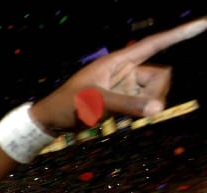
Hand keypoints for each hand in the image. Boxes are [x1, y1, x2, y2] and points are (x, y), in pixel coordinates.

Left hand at [32, 17, 206, 131]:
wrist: (51, 121)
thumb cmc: (67, 105)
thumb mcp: (95, 103)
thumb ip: (127, 105)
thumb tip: (158, 109)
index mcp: (118, 60)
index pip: (155, 43)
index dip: (181, 33)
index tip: (206, 22)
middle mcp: (126, 69)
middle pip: (161, 76)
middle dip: (155, 94)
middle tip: (132, 110)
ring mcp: (126, 85)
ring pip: (155, 93)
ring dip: (145, 106)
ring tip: (116, 114)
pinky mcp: (124, 99)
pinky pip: (145, 104)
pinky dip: (139, 112)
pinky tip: (117, 118)